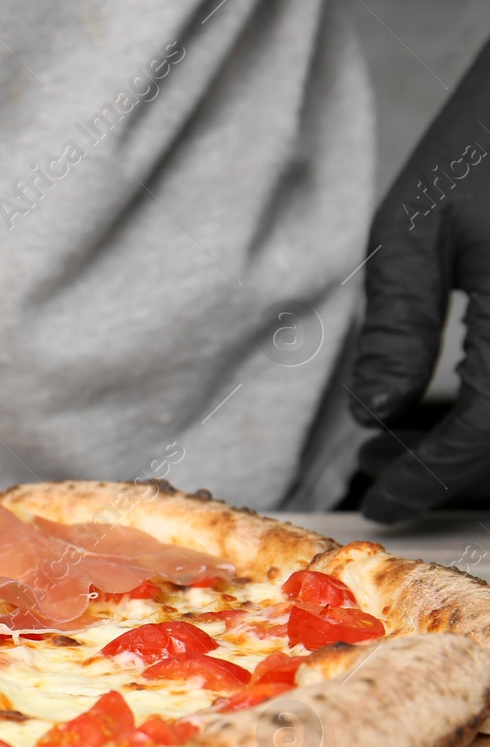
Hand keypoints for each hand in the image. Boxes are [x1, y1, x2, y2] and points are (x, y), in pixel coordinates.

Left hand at [348, 40, 489, 523]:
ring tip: (414, 448)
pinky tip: (457, 404)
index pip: (487, 433)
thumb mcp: (418, 227)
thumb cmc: (487, 138)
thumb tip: (374, 413)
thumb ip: (398, 327)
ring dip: (486, 449)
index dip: (431, 477)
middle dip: (458, 474)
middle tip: (391, 476)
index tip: (384, 500)